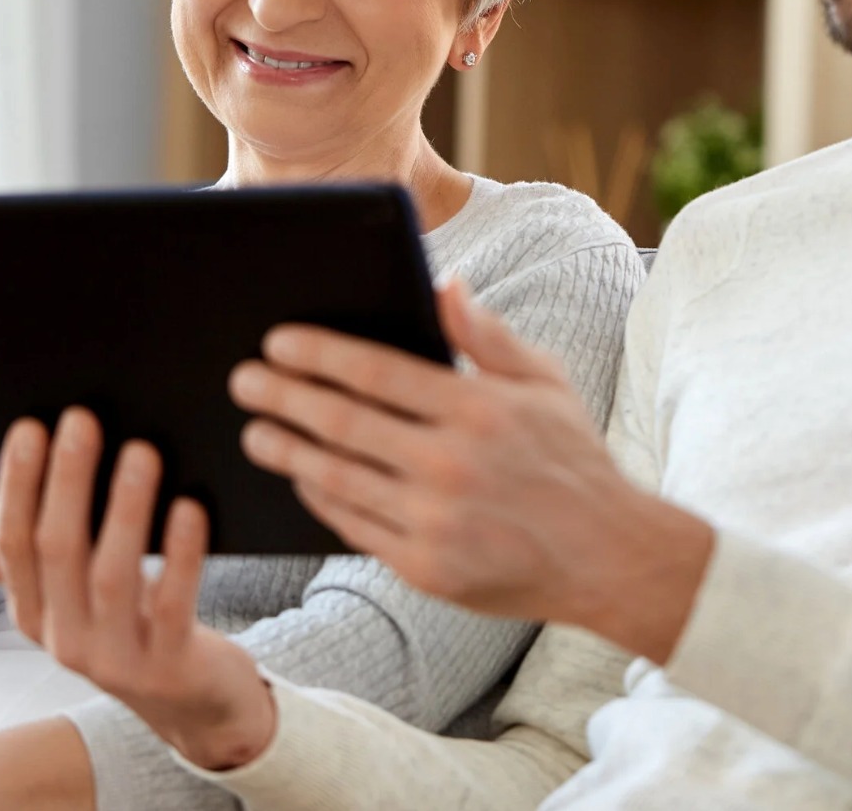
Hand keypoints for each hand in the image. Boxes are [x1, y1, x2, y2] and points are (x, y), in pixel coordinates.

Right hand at [0, 410, 278, 771]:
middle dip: (66, 481)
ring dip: (124, 508)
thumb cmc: (131, 628)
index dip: (17, 484)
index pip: (11, 543)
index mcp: (32, 613)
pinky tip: (191, 509)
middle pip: (56, 550)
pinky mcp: (168, 666)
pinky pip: (171, 606)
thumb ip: (16, 565)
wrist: (194, 706)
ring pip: (110, 575)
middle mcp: (63, 638)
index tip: (29, 426)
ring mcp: (114, 657)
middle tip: (82, 419)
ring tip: (141, 451)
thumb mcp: (68, 602)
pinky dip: (181, 555)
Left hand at [232, 279, 715, 661]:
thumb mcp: (545, 382)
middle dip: (283, 396)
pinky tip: (300, 475)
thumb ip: (487, 335)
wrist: (609, 556)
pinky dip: (319, 498)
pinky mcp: (425, 568)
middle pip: (343, 421)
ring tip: (254, 430)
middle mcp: (451, 465)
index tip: (278, 341)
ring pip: (337, 477)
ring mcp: (434, 521)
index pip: (377, 371)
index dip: (319, 353)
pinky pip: (353, 526)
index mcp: (477, 409)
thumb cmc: (572, 459)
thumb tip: (444, 283)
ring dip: (287, 449)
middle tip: (243, 380)